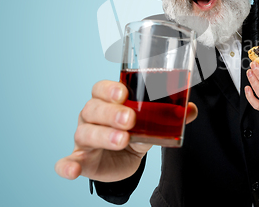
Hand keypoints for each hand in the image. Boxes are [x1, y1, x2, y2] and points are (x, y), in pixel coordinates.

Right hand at [55, 80, 197, 181]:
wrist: (124, 158)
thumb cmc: (134, 131)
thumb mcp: (151, 122)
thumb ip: (170, 115)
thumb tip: (191, 110)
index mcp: (106, 101)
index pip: (101, 88)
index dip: (110, 89)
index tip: (123, 93)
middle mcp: (92, 116)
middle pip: (93, 108)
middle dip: (111, 113)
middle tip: (130, 120)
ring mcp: (84, 137)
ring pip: (85, 132)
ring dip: (103, 135)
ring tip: (122, 140)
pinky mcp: (82, 159)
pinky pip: (69, 160)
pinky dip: (67, 165)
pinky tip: (71, 169)